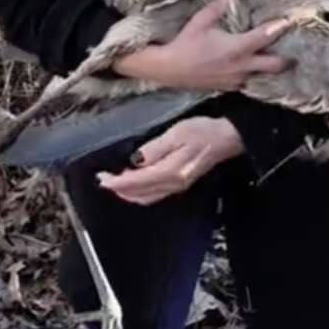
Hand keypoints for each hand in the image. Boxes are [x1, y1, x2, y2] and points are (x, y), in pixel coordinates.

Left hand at [96, 116, 243, 204]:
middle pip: (139, 194)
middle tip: (102, 180)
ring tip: (114, 182)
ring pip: (146, 197)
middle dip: (119, 189)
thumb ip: (156, 148)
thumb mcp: (177, 133)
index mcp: (170, 172)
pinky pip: (155, 194)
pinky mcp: (181, 183)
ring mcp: (177, 186)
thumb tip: (135, 161)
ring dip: (128, 192)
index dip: (117, 182)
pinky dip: (140, 192)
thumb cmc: (203, 131)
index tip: (101, 177)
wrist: (227, 138)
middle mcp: (173, 184)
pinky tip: (135, 184)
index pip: (136, 182)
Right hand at [112, 0, 290, 90]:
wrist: (169, 69)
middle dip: (287, 60)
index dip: (280, 28)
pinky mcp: (229, 88)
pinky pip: (249, 83)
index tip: (290, 22)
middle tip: (295, 53)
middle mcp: (241, 66)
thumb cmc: (185, 43)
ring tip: (279, 61)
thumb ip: (220, 5)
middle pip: (274, 66)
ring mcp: (236, 80)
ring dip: (271, 70)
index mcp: (236, 48)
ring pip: (263, 77)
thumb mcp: (201, 21)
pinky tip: (255, 71)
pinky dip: (255, 77)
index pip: (265, 37)